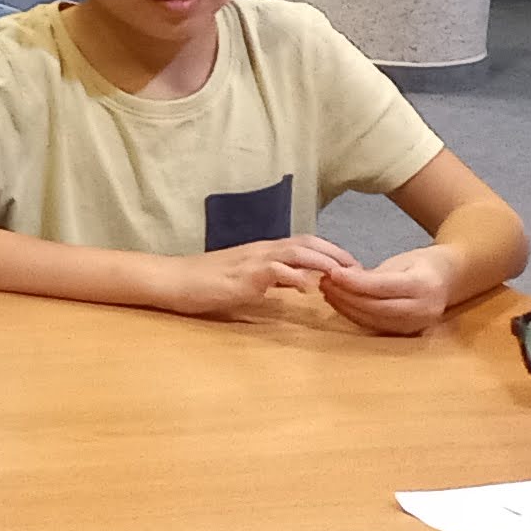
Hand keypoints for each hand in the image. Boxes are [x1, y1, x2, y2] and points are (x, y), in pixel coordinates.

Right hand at [165, 237, 358, 320]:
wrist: (170, 279)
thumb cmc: (203, 282)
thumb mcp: (246, 281)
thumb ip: (273, 280)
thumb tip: (299, 284)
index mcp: (263, 250)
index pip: (304, 243)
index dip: (331, 251)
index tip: (352, 266)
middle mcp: (261, 249)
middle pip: (307, 242)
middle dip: (336, 253)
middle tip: (359, 268)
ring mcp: (252, 260)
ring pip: (296, 252)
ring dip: (323, 261)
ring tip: (343, 274)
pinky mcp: (242, 274)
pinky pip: (274, 270)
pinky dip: (294, 277)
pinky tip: (308, 289)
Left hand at [317, 246, 459, 335]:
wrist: (450, 279)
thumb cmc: (422, 265)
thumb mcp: (401, 261)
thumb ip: (374, 274)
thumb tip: (340, 280)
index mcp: (424, 285)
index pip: (383, 287)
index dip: (355, 282)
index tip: (332, 273)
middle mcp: (424, 309)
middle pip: (376, 307)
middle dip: (346, 296)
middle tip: (324, 282)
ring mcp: (418, 324)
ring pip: (374, 320)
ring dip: (346, 307)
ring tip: (327, 291)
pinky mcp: (409, 333)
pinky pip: (377, 326)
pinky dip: (355, 316)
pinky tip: (341, 303)